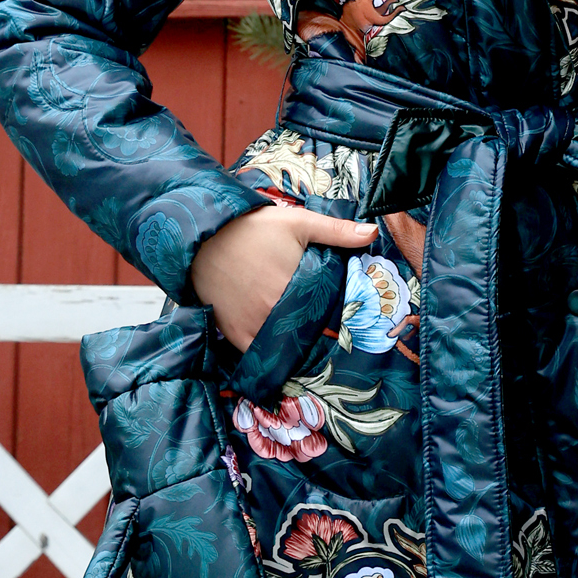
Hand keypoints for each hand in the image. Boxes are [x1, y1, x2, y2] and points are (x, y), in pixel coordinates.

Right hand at [190, 205, 376, 351]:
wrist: (203, 237)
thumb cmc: (251, 228)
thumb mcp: (297, 222)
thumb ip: (336, 231)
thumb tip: (373, 232)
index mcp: (294, 287)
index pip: (326, 316)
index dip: (337, 320)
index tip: (347, 324)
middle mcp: (273, 311)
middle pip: (306, 333)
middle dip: (318, 333)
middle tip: (330, 335)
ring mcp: (252, 325)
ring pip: (284, 346)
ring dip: (295, 345)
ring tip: (307, 343)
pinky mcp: (234, 332)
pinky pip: (257, 353)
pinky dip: (269, 354)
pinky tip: (281, 352)